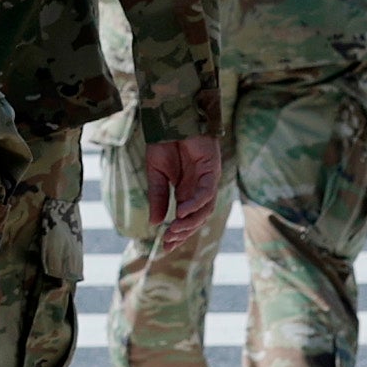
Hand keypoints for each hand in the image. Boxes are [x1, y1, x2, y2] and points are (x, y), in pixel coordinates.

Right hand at [140, 135, 226, 253]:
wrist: (170, 119)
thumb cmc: (164, 143)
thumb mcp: (156, 175)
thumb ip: (158, 198)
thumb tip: (154, 223)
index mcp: (186, 191)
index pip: (186, 219)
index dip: (178, 234)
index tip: (165, 248)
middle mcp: (198, 188)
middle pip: (197, 218)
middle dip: (184, 232)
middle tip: (169, 241)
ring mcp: (207, 179)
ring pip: (205, 209)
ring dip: (191, 221)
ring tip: (174, 229)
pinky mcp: (211, 169)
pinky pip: (206, 192)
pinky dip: (196, 203)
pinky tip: (182, 211)